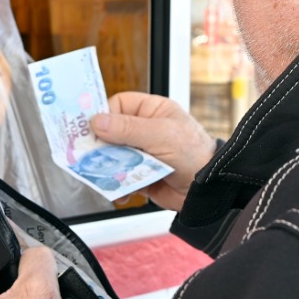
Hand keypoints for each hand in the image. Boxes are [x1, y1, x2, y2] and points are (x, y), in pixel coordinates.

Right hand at [91, 92, 215, 209]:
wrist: (209, 190)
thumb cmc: (195, 153)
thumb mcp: (160, 135)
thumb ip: (128, 128)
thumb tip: (97, 121)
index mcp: (151, 111)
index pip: (118, 106)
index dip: (103, 116)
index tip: (90, 129)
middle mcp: (145, 130)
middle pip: (110, 134)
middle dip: (102, 148)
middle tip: (90, 157)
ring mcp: (142, 153)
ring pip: (112, 158)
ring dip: (108, 169)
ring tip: (107, 176)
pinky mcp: (140, 175)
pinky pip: (119, 178)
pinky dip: (117, 186)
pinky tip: (121, 191)